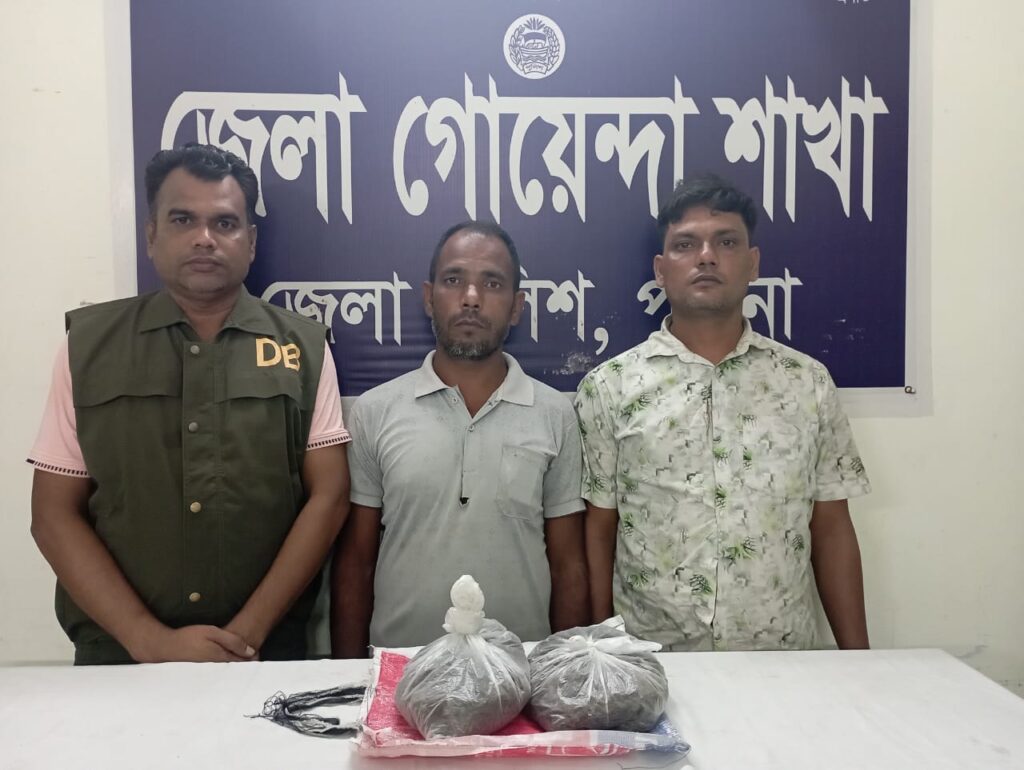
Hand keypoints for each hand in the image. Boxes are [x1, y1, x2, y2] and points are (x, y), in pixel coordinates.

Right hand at [132, 624, 257, 662]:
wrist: (165, 647)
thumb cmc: (189, 637)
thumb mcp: (212, 632)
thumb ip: (232, 641)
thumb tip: (251, 652)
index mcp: (221, 660)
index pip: (243, 664)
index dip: (253, 661)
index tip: (260, 659)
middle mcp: (216, 670)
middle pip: (236, 671)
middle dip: (246, 668)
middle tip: (254, 662)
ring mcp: (208, 674)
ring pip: (228, 674)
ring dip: (235, 670)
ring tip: (243, 665)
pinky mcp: (201, 675)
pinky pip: (218, 674)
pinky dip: (224, 671)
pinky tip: (226, 667)